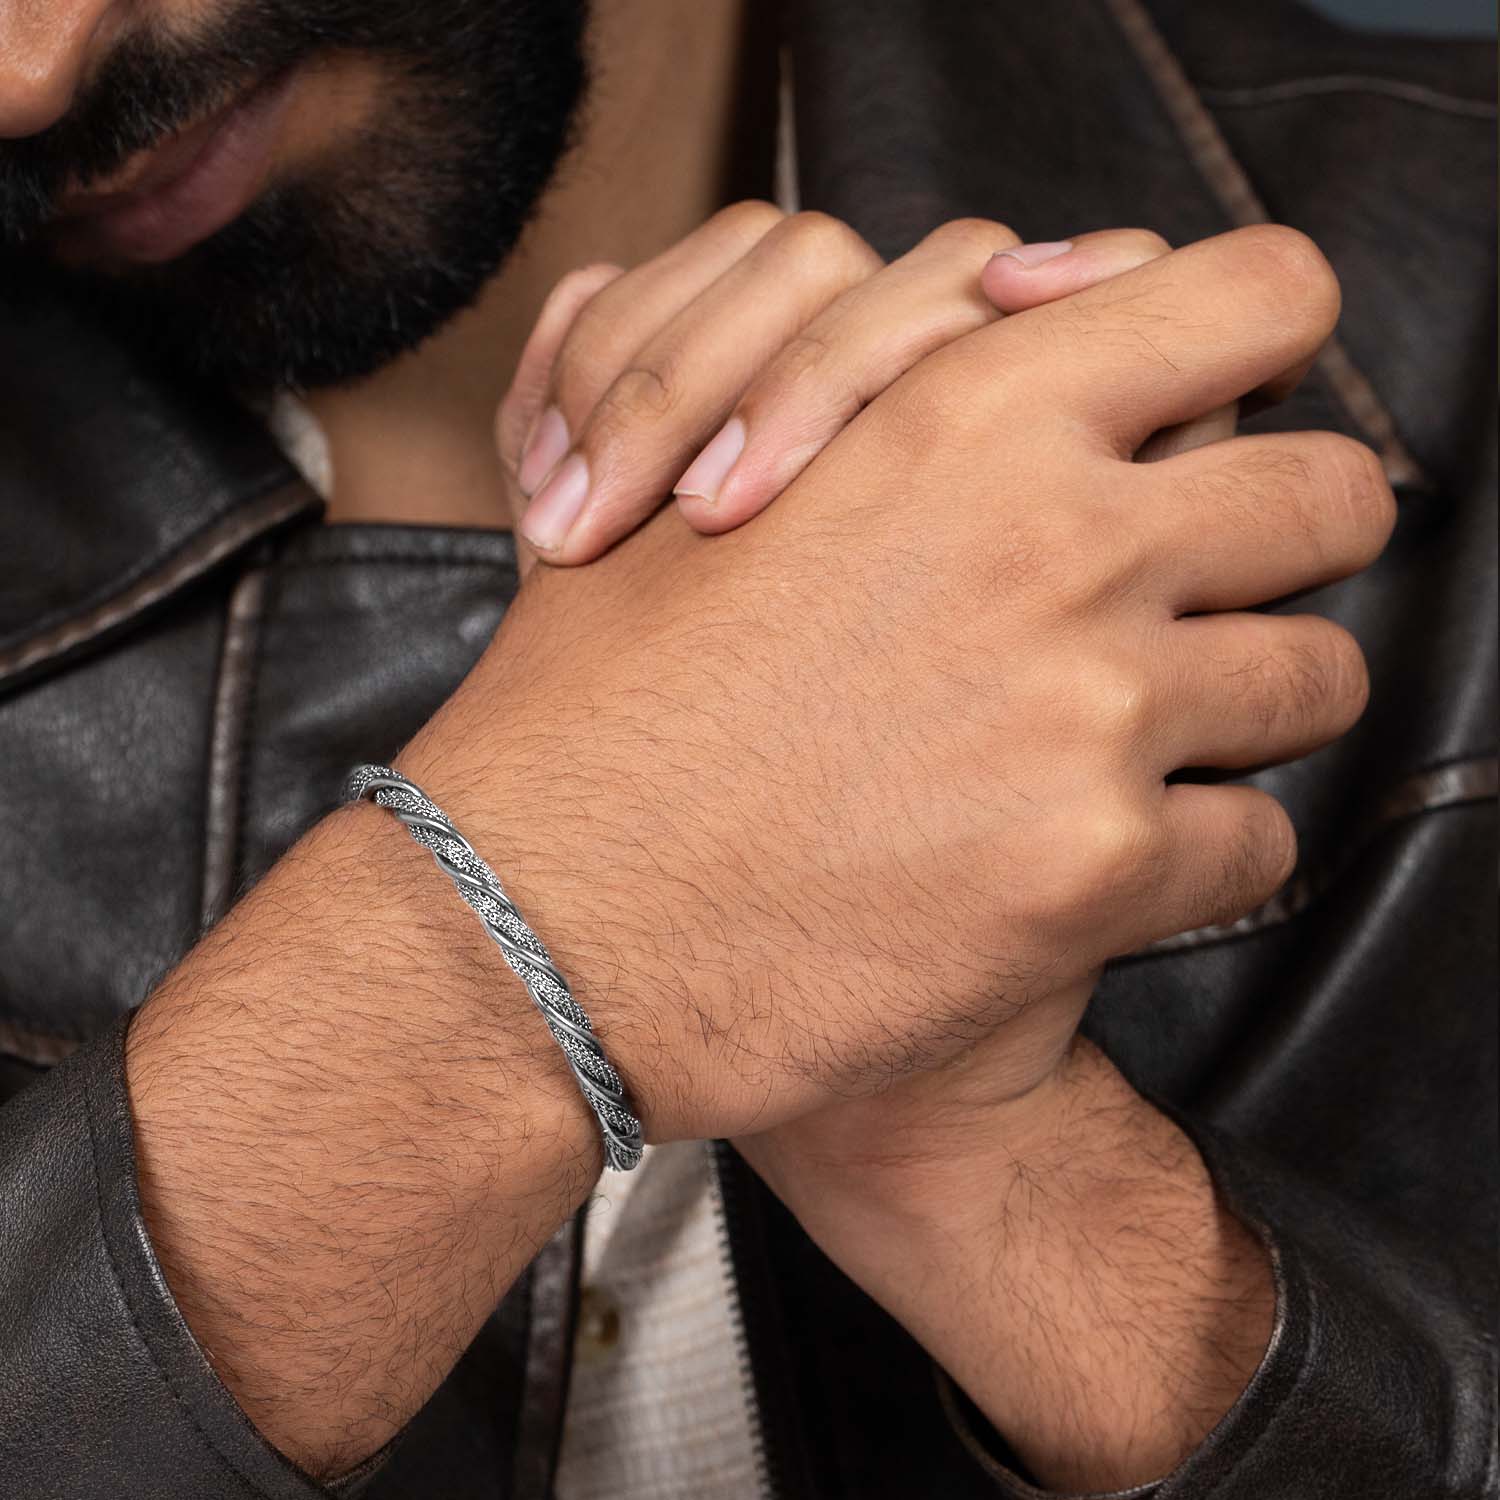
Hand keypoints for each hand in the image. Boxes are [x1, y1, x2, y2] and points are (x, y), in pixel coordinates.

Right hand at [402, 222, 1392, 1146]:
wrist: (549, 928)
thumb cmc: (599, 713)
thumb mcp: (692, 488)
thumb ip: (867, 383)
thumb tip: (1002, 292)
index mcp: (963, 412)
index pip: (1253, 296)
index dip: (1259, 349)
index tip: (1207, 422)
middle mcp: (1054, 543)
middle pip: (1330, 495)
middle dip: (1281, 548)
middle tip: (1205, 598)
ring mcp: (1086, 710)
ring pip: (1315, 676)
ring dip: (1247, 708)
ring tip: (1146, 746)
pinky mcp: (1090, 873)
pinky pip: (1255, 844)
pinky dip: (1194, 859)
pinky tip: (1088, 863)